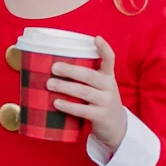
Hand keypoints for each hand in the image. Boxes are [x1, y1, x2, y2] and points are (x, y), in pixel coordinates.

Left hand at [43, 36, 133, 162]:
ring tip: (49, 84)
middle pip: (90, 75)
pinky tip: (56, 103)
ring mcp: (106, 102)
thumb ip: (85, 78)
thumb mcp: (100, 87)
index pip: (110, 59)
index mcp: (108, 76)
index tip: (97, 38)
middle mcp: (109, 87)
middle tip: (53, 68)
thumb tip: (53, 67)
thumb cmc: (100, 102)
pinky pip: (83, 110)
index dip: (104, 48)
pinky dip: (68, 106)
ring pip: (84, 92)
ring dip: (65, 87)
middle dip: (70, 70)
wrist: (116, 127)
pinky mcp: (101, 116)